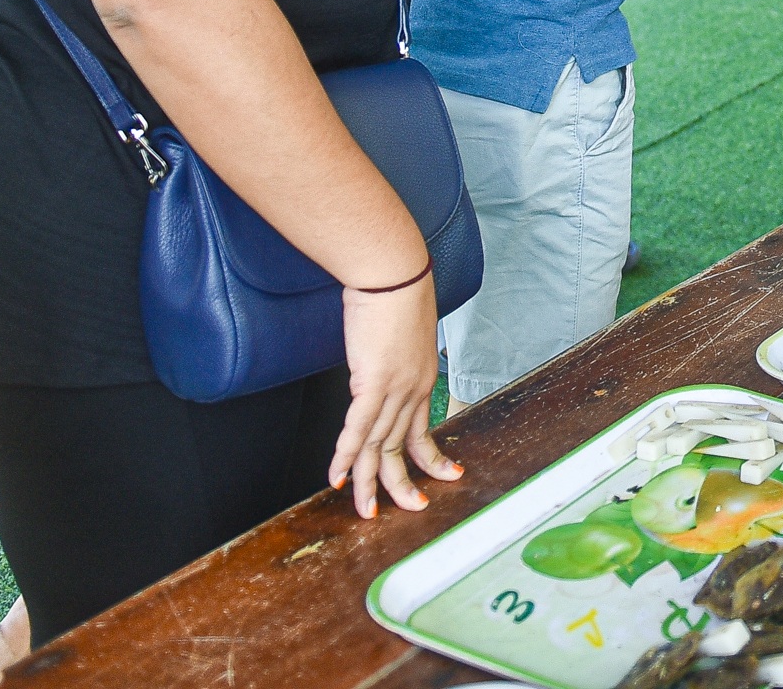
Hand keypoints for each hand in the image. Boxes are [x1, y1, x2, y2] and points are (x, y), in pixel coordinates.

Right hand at [331, 273, 455, 516]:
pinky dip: (346, 456)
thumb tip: (383, 360)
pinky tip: (338, 477)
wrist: (392, 272)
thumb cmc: (395, 291)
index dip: (431, 457)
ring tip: (366, 510)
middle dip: (404, 483)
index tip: (444, 475)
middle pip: (402, 446)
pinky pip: (357, 428)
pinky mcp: (372, 381)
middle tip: (410, 509)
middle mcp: (413, 389)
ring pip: (379, 446)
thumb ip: (396, 355)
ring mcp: (394, 388)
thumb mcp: (403, 332)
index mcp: (423, 379)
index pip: (423, 429)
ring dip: (369, 482)